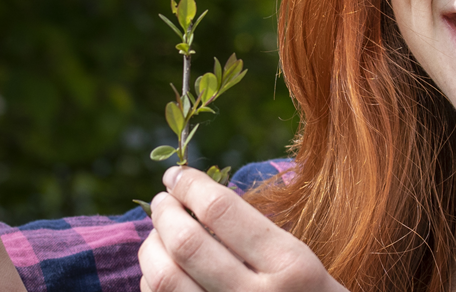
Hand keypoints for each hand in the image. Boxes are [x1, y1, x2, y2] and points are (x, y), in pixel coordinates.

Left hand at [138, 166, 346, 291]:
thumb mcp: (305, 263)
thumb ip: (256, 235)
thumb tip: (194, 198)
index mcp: (290, 266)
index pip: (220, 210)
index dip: (189, 185)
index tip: (177, 175)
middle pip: (185, 242)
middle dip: (164, 212)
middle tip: (163, 200)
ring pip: (162, 278)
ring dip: (151, 246)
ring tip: (158, 233)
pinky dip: (151, 280)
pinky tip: (162, 269)